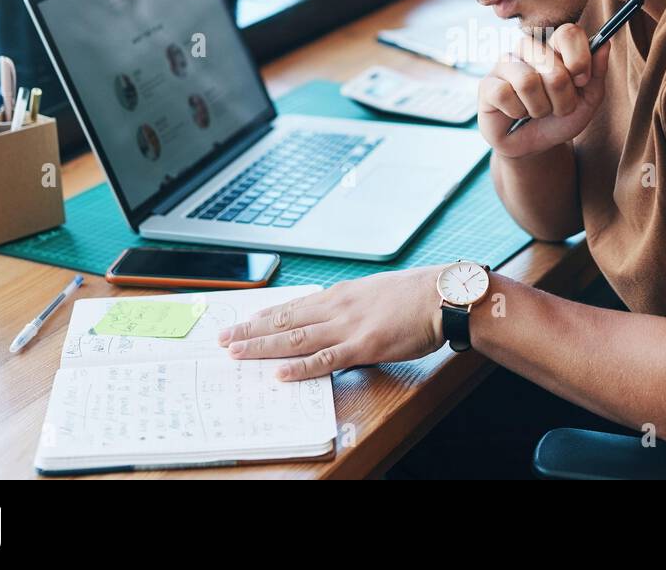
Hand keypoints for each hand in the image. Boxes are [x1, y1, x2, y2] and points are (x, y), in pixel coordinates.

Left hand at [217, 267, 444, 379]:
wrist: (442, 296)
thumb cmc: (416, 296)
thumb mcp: (375, 292)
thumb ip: (352, 305)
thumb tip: (334, 316)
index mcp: (340, 294)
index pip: (293, 306)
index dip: (264, 316)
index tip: (241, 321)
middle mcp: (337, 307)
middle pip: (286, 321)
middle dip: (251, 330)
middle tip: (223, 338)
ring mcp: (348, 327)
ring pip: (296, 338)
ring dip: (263, 347)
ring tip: (236, 353)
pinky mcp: (364, 346)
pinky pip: (326, 359)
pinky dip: (300, 366)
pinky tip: (280, 372)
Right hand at [479, 23, 610, 158]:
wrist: (535, 143)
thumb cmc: (560, 116)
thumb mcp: (588, 100)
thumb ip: (597, 72)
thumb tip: (605, 43)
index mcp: (554, 45)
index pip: (568, 33)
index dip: (580, 61)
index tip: (581, 81)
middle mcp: (528, 48)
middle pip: (551, 65)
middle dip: (562, 98)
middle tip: (558, 107)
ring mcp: (505, 63)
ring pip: (528, 81)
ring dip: (540, 108)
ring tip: (538, 112)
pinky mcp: (487, 84)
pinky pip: (505, 94)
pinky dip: (518, 112)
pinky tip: (516, 113)